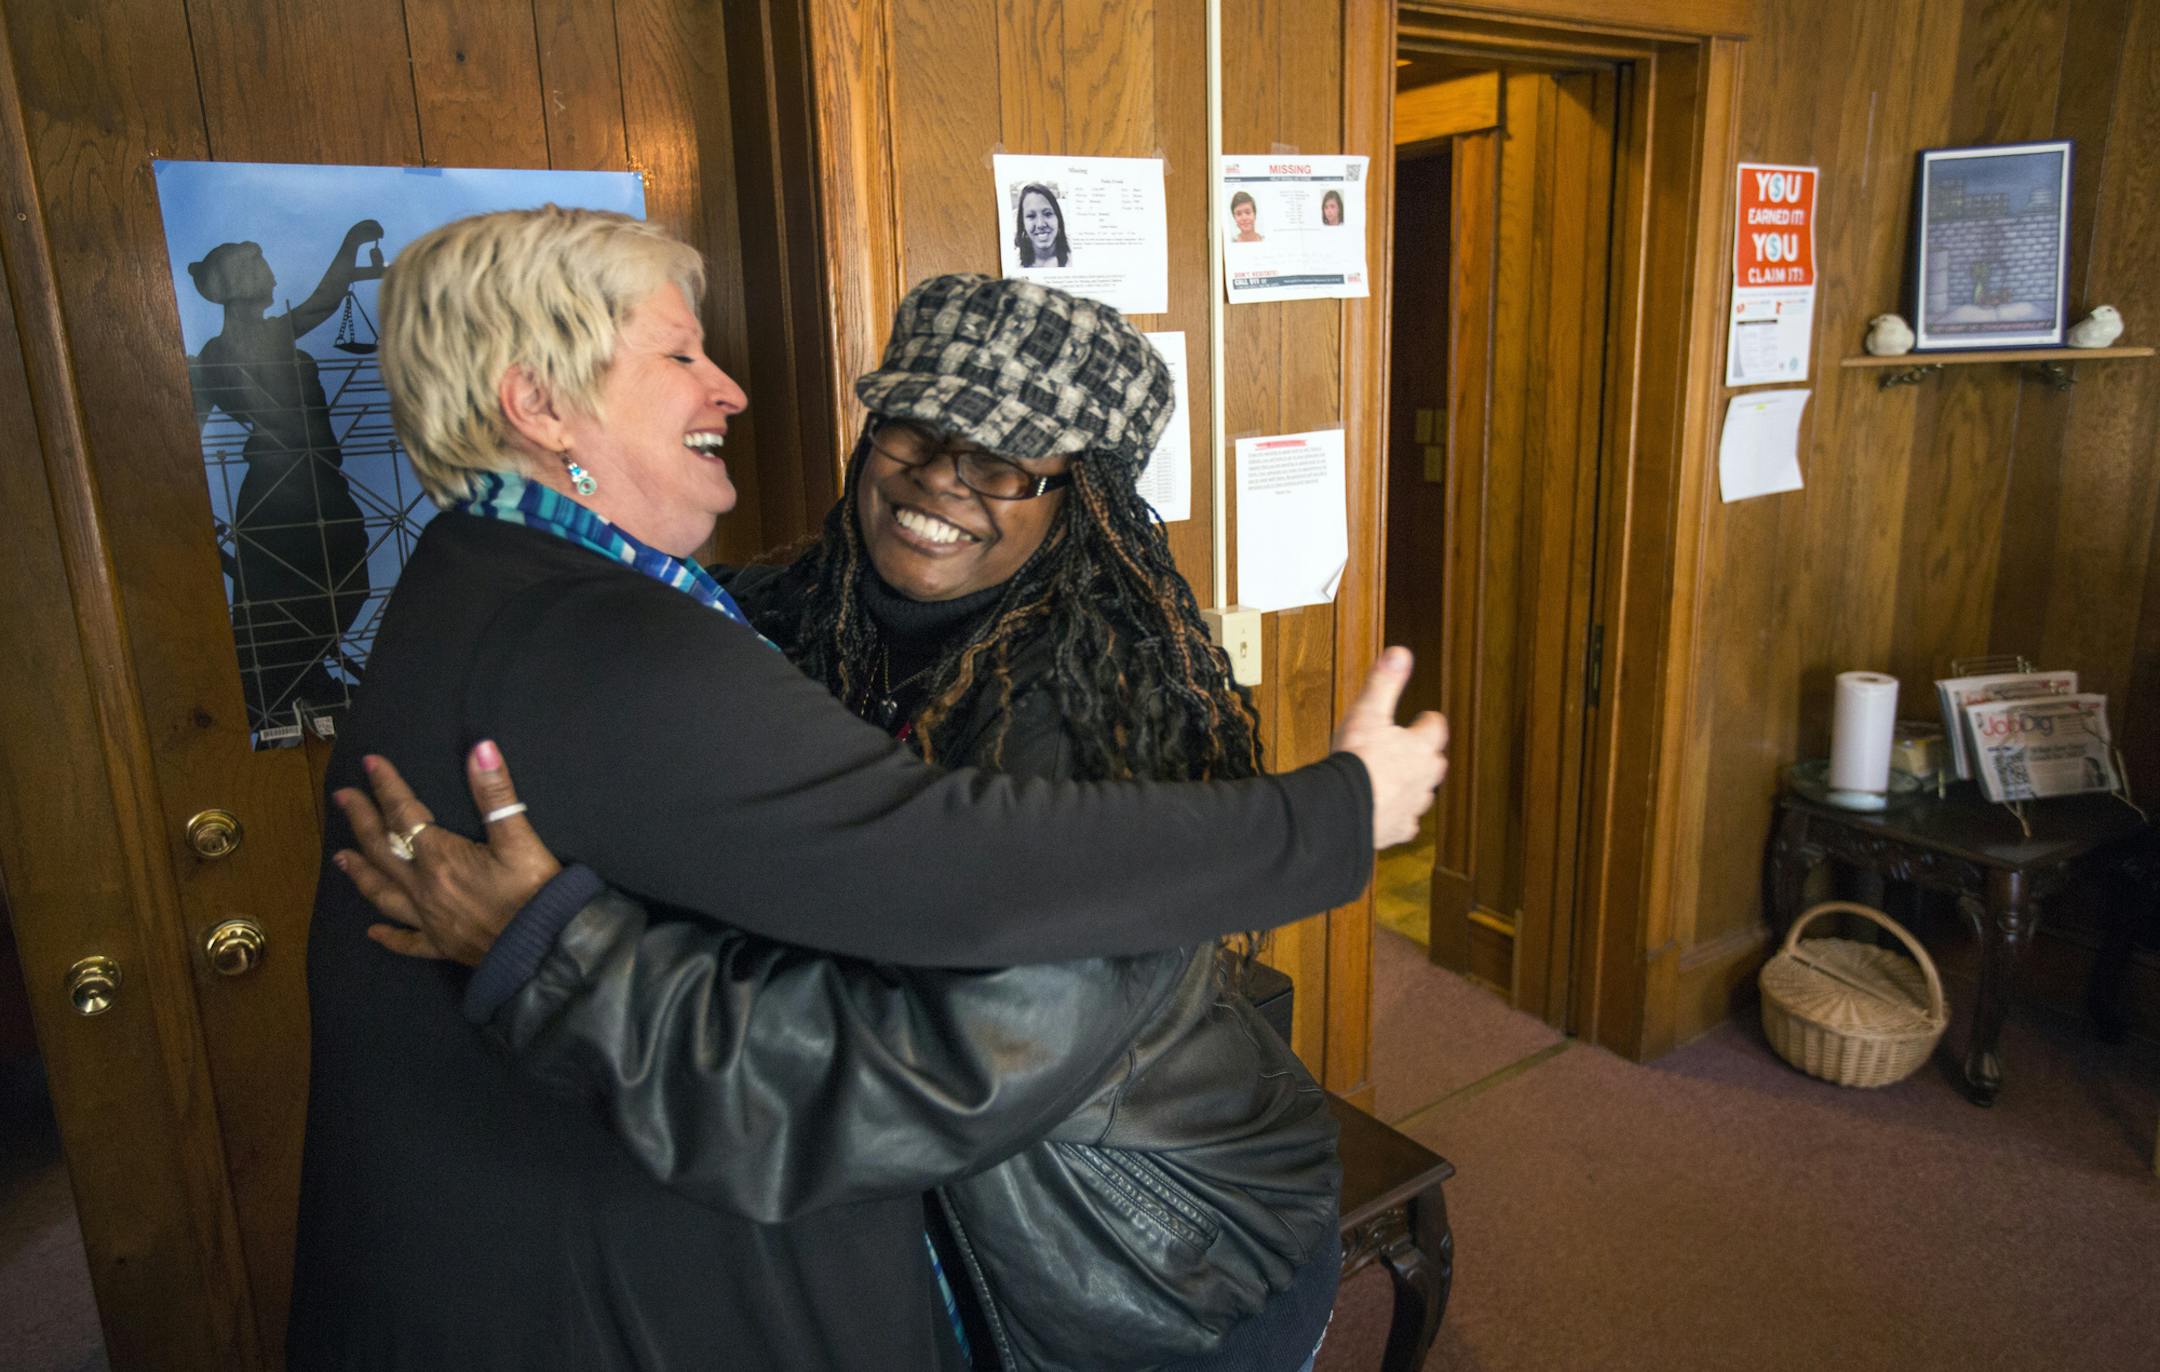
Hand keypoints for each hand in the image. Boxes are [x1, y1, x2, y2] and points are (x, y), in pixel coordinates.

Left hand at [334, 741, 561, 965]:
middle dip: (361, 820)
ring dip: (361, 872)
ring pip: (383, 893)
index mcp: (440, 858)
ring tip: (340, 857)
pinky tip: (373, 932)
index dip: (387, 787)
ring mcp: (429, 920)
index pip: (405, 814)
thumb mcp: (519, 839)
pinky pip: (407, 942)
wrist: (545, 950)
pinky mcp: (441, 946)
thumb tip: (481, 748)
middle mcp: (424, 887)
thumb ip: (497, 794)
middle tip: (342, 797)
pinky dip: (388, 936)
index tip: (370, 763)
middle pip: (382, 849)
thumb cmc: (535, 894)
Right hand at [1331, 647, 1449, 848]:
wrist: (1343, 809)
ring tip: (1396, 781)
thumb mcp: (1368, 712)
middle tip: (1409, 748)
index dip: (1427, 720)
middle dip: (1424, 755)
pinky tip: (1387, 813)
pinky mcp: (1398, 830)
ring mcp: (1413, 806)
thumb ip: (1385, 682)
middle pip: (1435, 762)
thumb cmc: (1357, 761)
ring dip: (1413, 786)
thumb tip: (1400, 654)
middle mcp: (1424, 778)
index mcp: (1420, 748)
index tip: (1421, 717)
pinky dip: (1399, 816)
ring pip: (1423, 794)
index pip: (1436, 728)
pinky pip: (1406, 823)